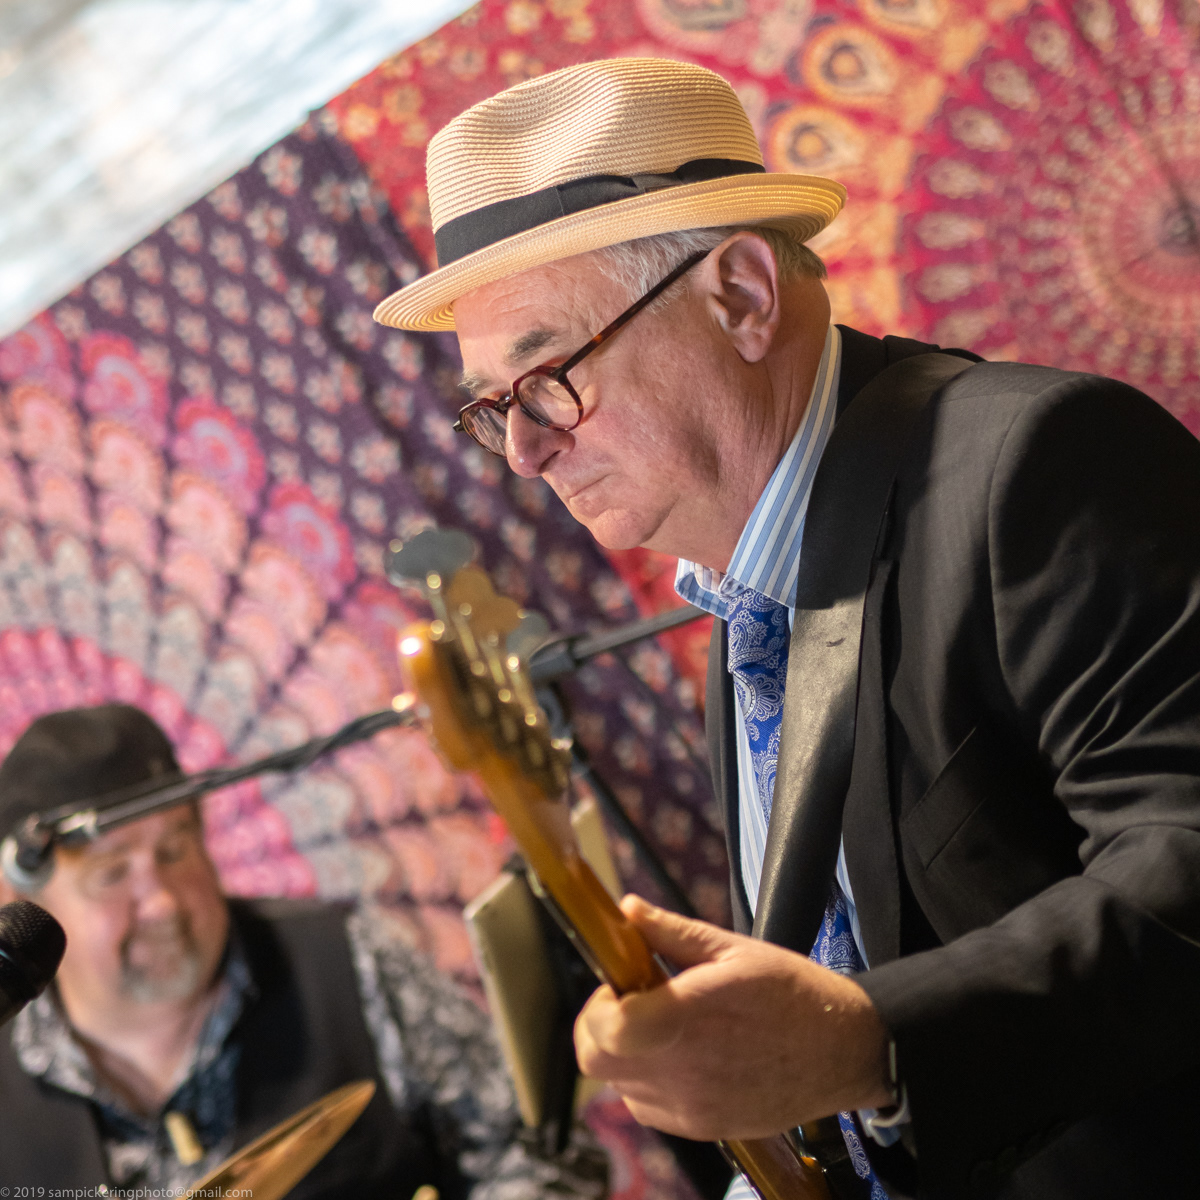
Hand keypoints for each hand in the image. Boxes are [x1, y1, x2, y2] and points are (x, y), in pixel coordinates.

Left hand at [574, 895, 892, 1140]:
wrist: (844, 1051)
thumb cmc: (792, 993)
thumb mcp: (732, 949)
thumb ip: (671, 932)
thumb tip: (628, 909)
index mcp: (691, 1016)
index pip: (606, 1028)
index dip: (597, 1003)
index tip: (616, 981)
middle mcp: (686, 1069)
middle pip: (597, 1060)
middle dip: (600, 1027)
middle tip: (631, 1000)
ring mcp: (692, 1106)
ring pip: (618, 1084)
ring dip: (625, 1052)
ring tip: (665, 1025)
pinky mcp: (702, 1127)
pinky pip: (646, 1105)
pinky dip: (648, 1079)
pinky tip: (682, 1053)